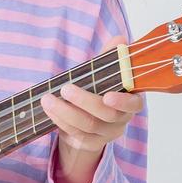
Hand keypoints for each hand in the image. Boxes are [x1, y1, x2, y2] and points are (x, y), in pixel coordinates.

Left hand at [39, 34, 142, 166]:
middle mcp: (121, 120)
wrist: (86, 117)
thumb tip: (120, 40)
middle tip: (65, 89)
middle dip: (84, 101)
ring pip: (87, 126)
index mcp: (130, 101)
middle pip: (107, 115)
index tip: (108, 96)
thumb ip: (110, 58)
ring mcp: (106, 133)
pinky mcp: (90, 142)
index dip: (123, 102)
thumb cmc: (98, 89)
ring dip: (65, 111)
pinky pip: (75, 133)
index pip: (134, 104)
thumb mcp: (103, 72)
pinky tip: (49, 109)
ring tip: (47, 98)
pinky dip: (60, 120)